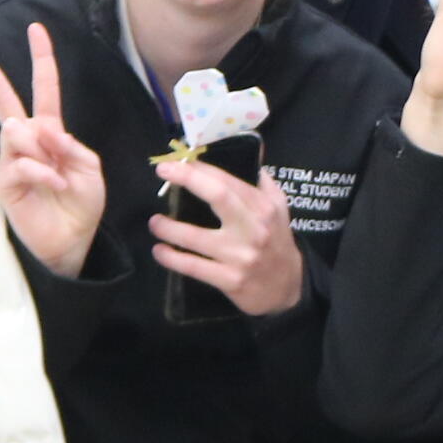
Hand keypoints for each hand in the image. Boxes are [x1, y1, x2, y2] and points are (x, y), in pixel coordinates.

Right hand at [0, 25, 104, 280]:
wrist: (71, 241)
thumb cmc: (80, 204)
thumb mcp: (88, 167)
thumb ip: (68, 144)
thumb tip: (34, 128)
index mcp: (50, 132)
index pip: (44, 89)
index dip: (42, 59)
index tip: (36, 30)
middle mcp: (27, 141)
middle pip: (5, 100)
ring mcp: (11, 160)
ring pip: (19, 133)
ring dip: (44, 153)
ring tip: (57, 177)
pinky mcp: (4, 181)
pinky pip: (20, 162)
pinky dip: (43, 172)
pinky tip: (53, 185)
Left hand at [149, 153, 305, 316]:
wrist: (288, 287)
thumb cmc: (276, 241)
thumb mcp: (278, 209)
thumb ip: (263, 183)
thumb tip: (249, 154)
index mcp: (263, 208)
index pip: (229, 181)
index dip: (201, 169)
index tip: (178, 161)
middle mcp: (253, 229)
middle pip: (218, 196)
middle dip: (188, 179)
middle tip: (162, 170)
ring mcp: (240, 256)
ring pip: (196, 237)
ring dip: (169, 227)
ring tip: (154, 222)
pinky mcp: (230, 280)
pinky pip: (193, 267)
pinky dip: (171, 258)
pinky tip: (159, 250)